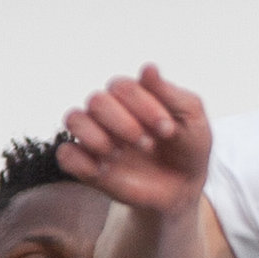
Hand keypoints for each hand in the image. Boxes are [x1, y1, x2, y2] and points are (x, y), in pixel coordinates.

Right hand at [57, 66, 211, 216]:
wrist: (183, 189)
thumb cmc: (188, 147)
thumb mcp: (192, 120)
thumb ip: (172, 95)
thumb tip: (149, 69)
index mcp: (131, 96)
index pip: (122, 87)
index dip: (143, 106)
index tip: (168, 130)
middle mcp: (109, 112)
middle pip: (96, 101)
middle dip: (122, 123)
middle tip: (147, 144)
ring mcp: (96, 137)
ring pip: (74, 120)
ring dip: (97, 136)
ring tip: (119, 154)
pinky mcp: (88, 166)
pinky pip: (66, 155)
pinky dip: (80, 161)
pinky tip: (104, 169)